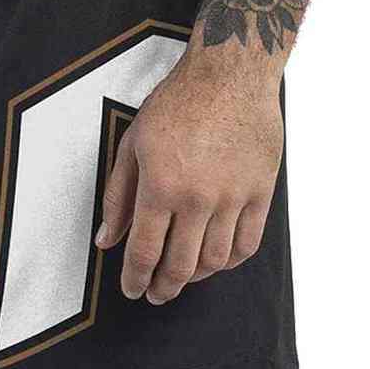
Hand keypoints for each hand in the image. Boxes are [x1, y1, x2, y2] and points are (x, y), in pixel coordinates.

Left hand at [95, 56, 282, 303]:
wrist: (229, 74)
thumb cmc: (178, 103)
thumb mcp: (132, 145)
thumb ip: (118, 196)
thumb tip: (107, 238)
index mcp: (161, 186)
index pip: (145, 251)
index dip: (135, 278)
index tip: (132, 289)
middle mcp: (198, 198)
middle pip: (180, 265)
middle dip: (163, 287)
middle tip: (155, 294)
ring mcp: (234, 197)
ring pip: (216, 261)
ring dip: (196, 278)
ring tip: (183, 277)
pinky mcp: (261, 191)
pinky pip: (248, 243)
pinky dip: (231, 261)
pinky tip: (218, 261)